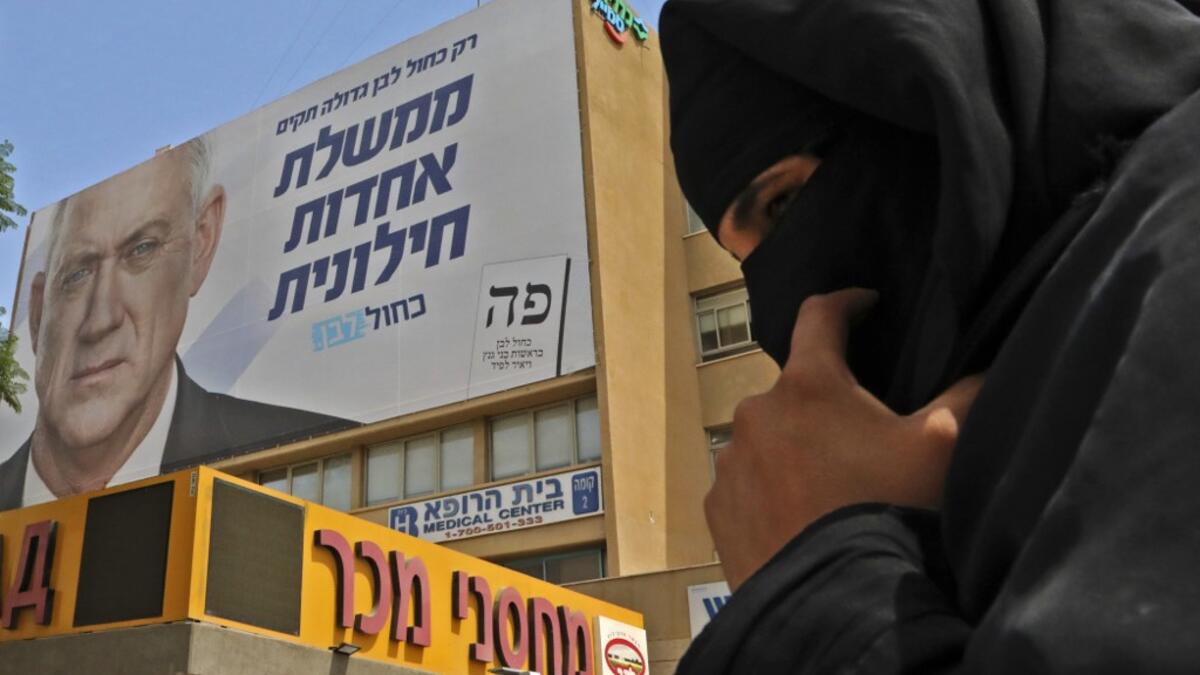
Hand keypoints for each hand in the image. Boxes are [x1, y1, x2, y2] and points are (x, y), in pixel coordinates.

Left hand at [706, 288, 983, 589]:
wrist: (831, 599)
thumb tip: (988, 368)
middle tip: (861, 435)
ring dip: (794, 448)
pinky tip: (799, 515)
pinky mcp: (717, 506)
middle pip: (796, 389)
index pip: (820, 315)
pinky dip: (770, 488)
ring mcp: (730, 461)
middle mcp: (756, 412)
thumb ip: (964, 396)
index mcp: (808, 384)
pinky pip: (746, 482)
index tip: (866, 304)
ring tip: (830, 486)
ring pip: (767, 438)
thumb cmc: (886, 511)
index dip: (847, 303)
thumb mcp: (939, 449)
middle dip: (826, 401)